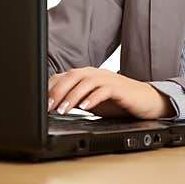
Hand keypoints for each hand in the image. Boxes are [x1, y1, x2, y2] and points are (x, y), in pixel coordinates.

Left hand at [47, 67, 173, 119]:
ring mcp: (108, 79)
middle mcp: (96, 74)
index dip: (50, 88)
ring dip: (72, 96)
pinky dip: (93, 98)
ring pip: (86, 82)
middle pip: (73, 76)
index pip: (64, 77)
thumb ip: (76, 100)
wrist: (145, 101)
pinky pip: (104, 90)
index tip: (39, 103)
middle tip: (48, 106)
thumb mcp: (92, 101)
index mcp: (87, 75)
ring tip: (63, 109)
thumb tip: (54, 106)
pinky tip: (85, 108)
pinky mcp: (119, 89)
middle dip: (58, 91)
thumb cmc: (118, 101)